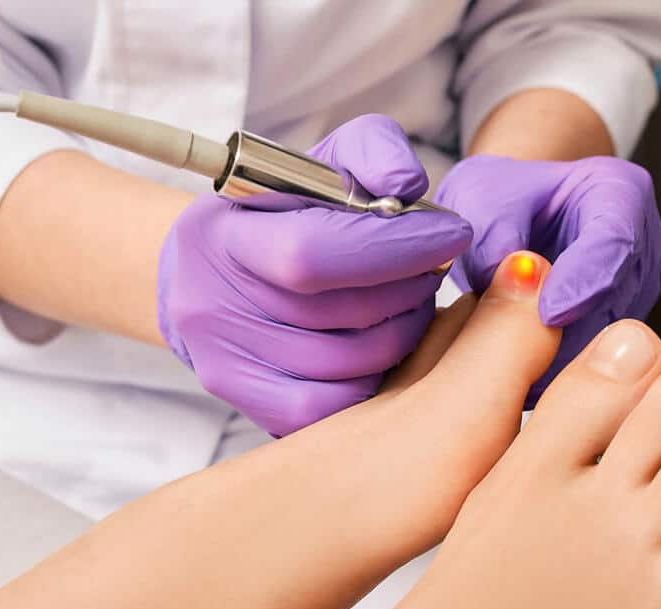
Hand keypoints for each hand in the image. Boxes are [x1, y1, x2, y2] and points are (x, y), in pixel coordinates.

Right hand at [158, 115, 472, 435]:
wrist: (209, 278)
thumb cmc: (277, 215)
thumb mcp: (316, 165)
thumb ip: (369, 151)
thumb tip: (407, 185)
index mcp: (221, 237)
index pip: (314, 253)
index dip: (397, 246)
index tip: (452, 232)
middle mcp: (212, 307)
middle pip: (347, 313)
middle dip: (412, 286)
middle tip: (433, 266)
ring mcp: (228, 366)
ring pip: (355, 364)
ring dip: (407, 328)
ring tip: (412, 299)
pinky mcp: (252, 405)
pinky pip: (341, 404)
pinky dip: (380, 373)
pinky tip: (386, 340)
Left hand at [435, 154, 660, 405]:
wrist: (508, 216)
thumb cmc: (500, 196)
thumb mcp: (479, 195)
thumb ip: (492, 230)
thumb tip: (503, 278)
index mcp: (618, 193)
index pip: (616, 241)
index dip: (582, 281)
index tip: (547, 313)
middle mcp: (639, 246)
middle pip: (614, 301)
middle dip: (562, 331)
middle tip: (507, 349)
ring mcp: (632, 294)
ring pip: (604, 342)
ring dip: (552, 357)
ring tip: (495, 362)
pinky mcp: (614, 333)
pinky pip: (589, 362)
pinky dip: (548, 372)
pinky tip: (509, 377)